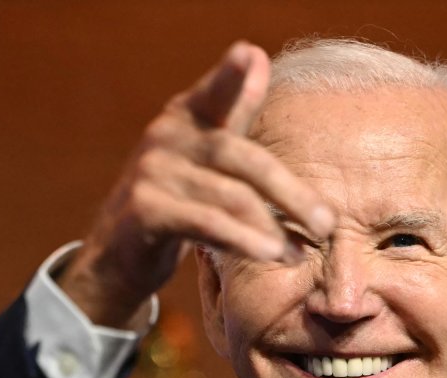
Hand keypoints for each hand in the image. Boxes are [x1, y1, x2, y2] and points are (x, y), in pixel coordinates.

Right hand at [57, 41, 335, 328]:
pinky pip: (207, 225)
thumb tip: (258, 54)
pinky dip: (244, 241)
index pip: (216, 93)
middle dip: (291, 194)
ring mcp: (153, 172)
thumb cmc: (175, 196)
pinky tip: (271, 255)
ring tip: (301, 254)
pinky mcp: (145, 210)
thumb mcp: (203, 151)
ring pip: (232, 198)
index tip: (249, 54)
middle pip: (245, 159)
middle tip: (327, 224)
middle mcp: (166, 136)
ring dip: (273, 230)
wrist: (118, 252)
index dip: (230, 75)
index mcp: (186, 116)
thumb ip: (234, 109)